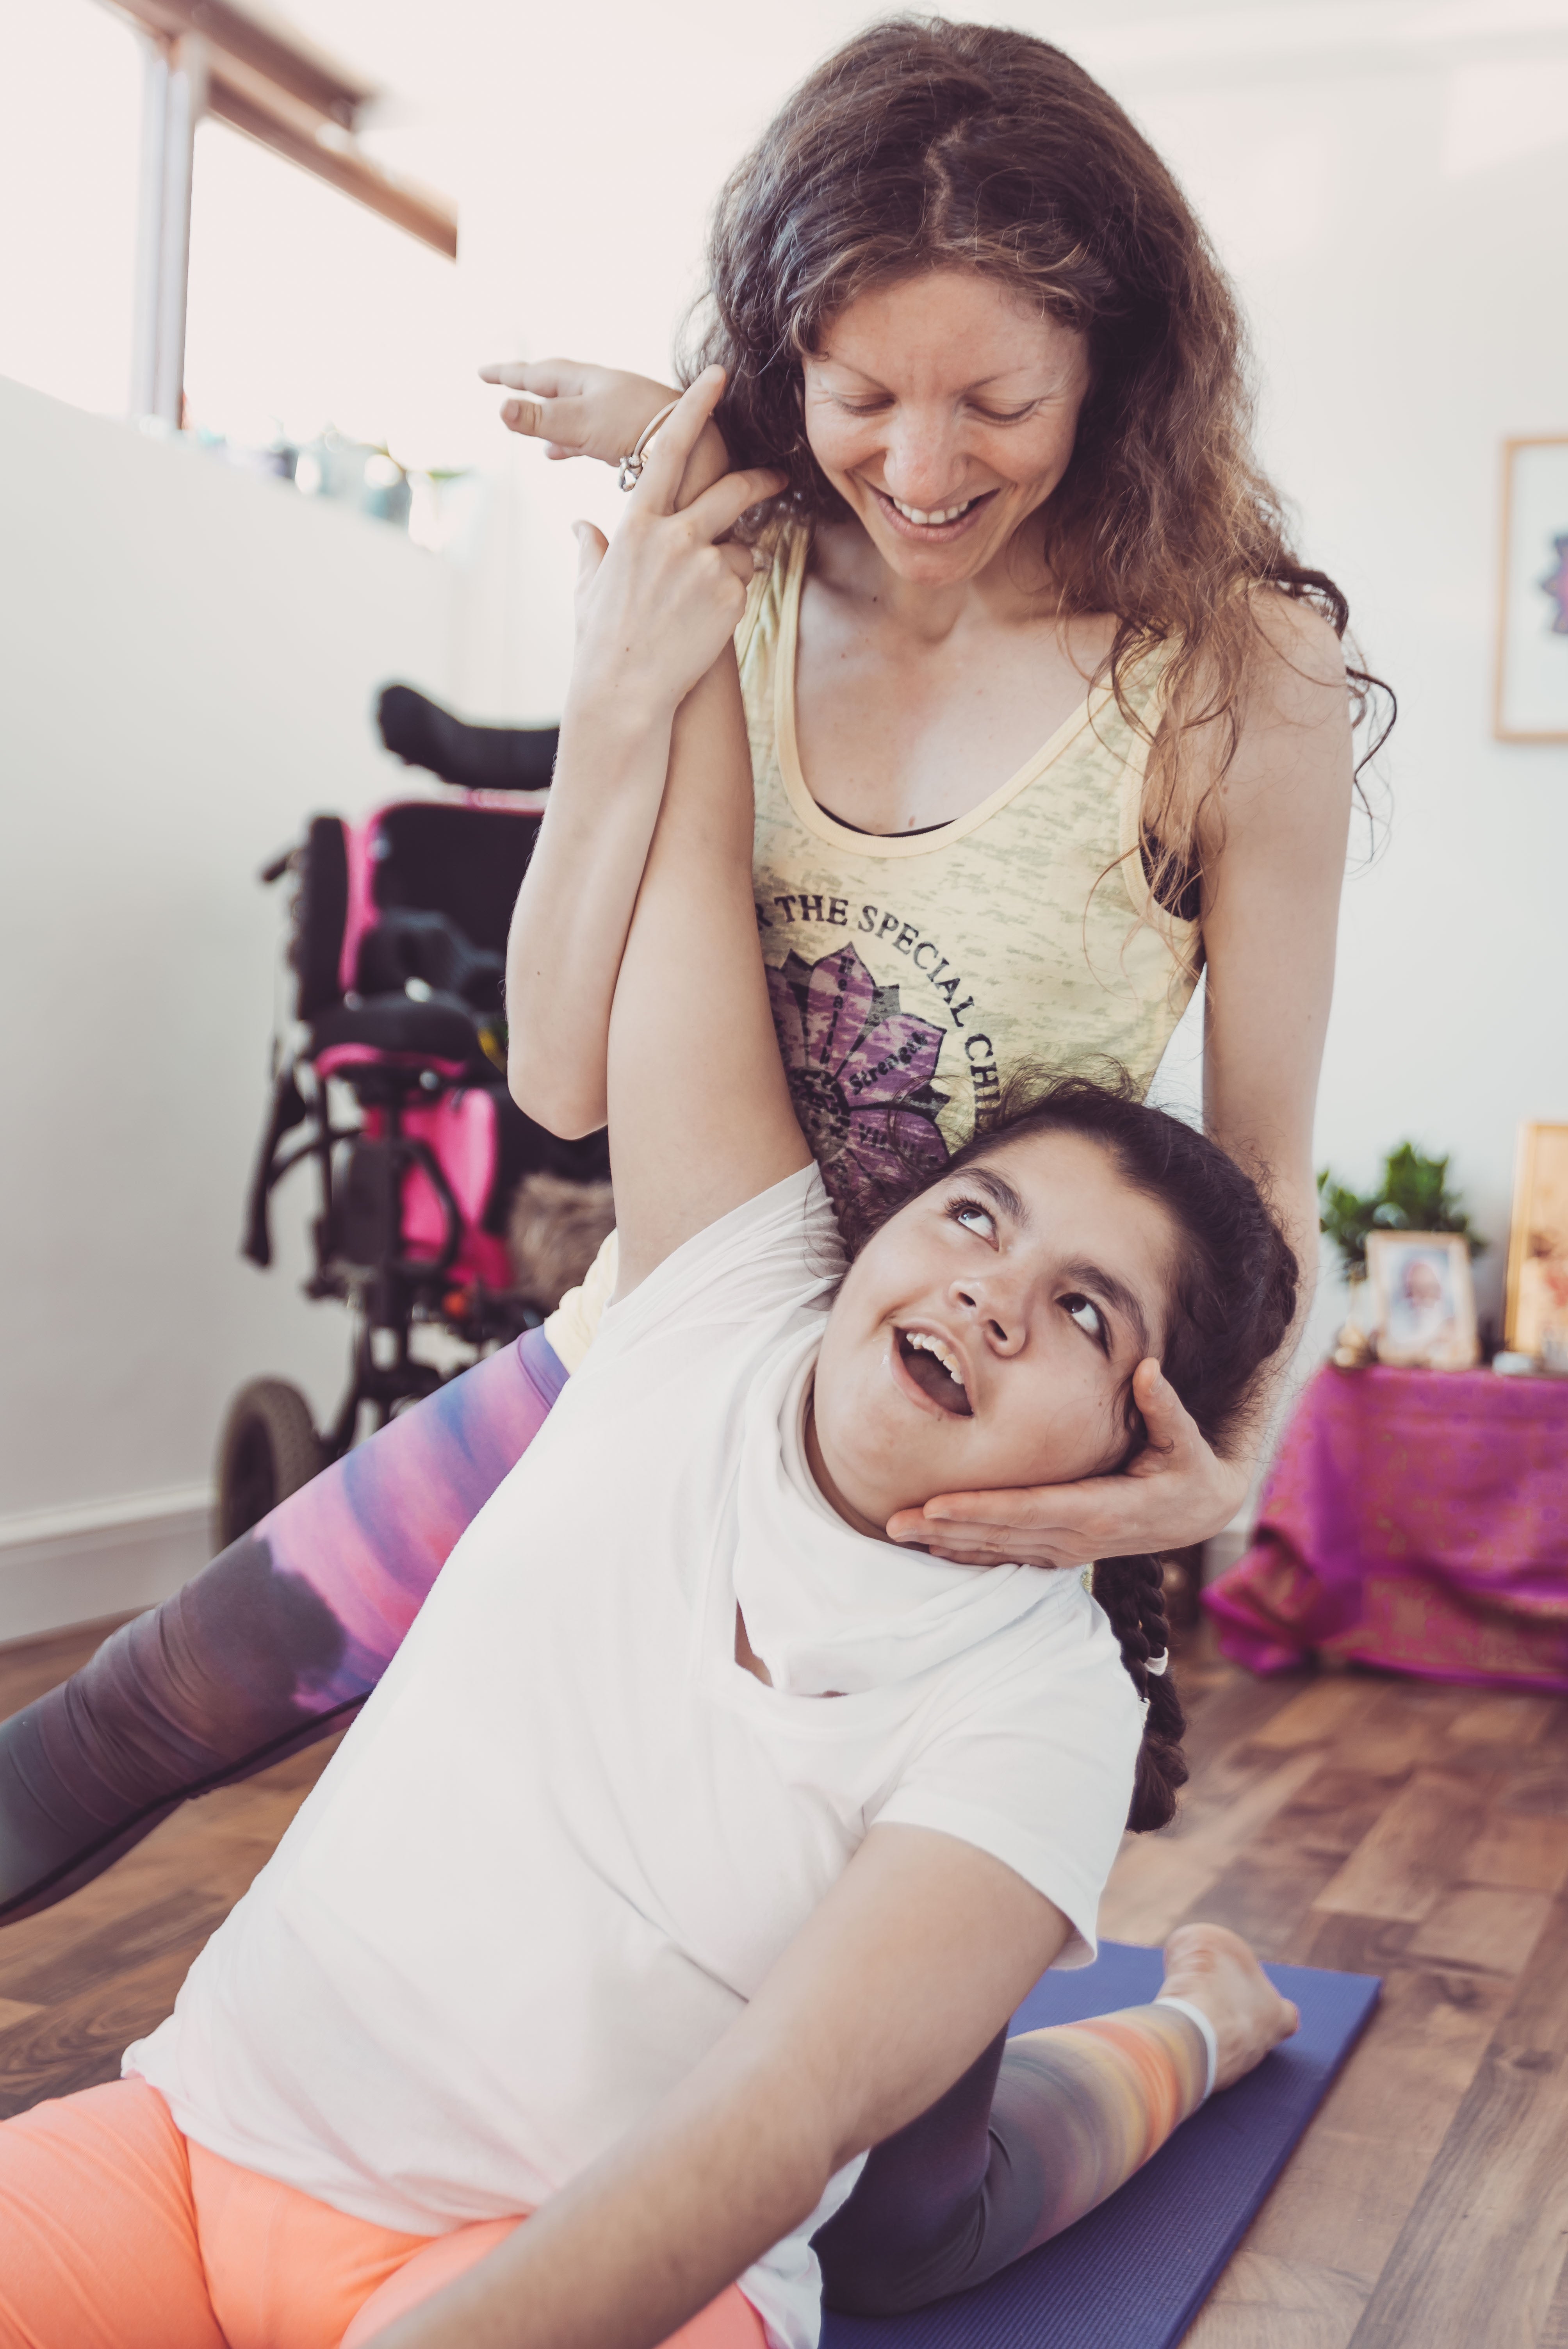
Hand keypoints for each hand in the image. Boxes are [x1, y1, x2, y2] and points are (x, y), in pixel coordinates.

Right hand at [480, 356, 677, 462]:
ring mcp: (616, 414)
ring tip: (531, 434)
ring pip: (571, 413)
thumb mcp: (581, 423)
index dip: (509, 375)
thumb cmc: (639, 428)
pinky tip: (557, 453)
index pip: (538, 374)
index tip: (482, 373)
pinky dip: (567, 442)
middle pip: (555, 388)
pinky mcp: (629, 438)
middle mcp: (601, 393)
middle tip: (505, 386)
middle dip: (529, 390)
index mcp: (587, 382)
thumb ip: (541, 419)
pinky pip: (586, 436)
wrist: (697, 446)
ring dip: (548, 420)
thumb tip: (500, 410)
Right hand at [567, 367, 784, 719]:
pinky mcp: (729, 596)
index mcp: (636, 524)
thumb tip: (580, 527)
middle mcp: (673, 536)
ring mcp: (704, 565)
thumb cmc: (602, 640)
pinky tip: (709, 622)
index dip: (694, 409)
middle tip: (774, 477)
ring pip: (741, 546)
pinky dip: (733, 597)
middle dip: (758, 480)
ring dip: (736, 562)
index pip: (667, 450)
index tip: (715, 379)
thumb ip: (590, 550)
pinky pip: (743, 583)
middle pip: (731, 490)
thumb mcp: (588, 588)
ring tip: (711, 594)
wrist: (625, 690)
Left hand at [885, 1360, 1252, 1568]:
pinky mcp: (1066, 1550)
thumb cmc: (1190, 1466)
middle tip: (893, 1522)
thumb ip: (1164, 1407)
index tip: (936, 1506)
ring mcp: (1072, 1548)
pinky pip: (1010, 1556)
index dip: (981, 1510)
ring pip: (1000, 1550)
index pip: (1029, 1510)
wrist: (1203, 1510)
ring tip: (901, 1533)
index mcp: (1104, 1510)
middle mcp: (1081, 1536)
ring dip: (950, 1544)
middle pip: (1002, 1535)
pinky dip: (972, 1553)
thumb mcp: (1186, 1438)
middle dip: (947, 1529)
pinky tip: (938, 1547)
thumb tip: (1148, 1370)